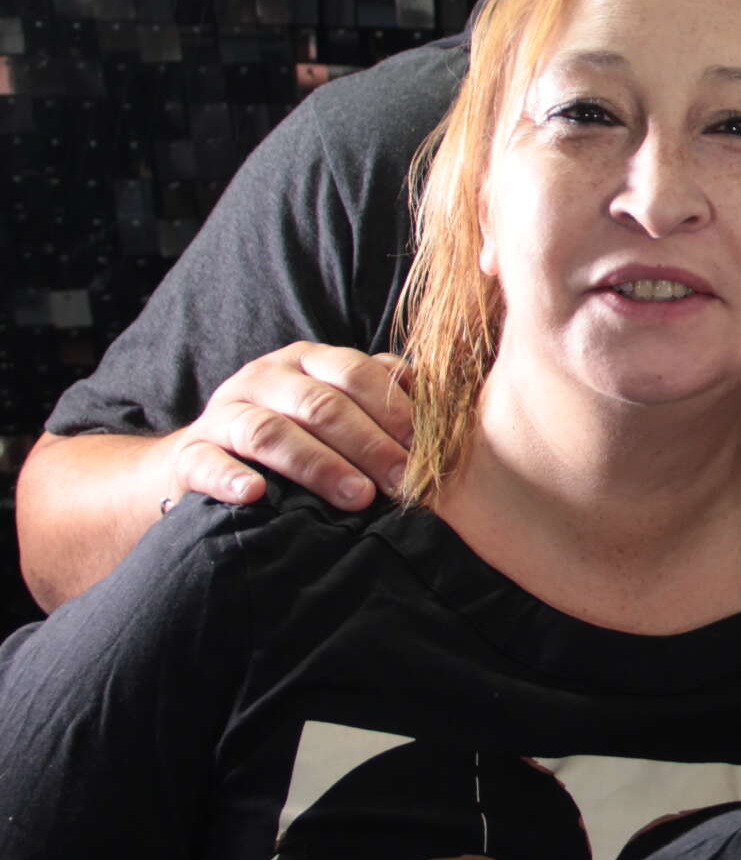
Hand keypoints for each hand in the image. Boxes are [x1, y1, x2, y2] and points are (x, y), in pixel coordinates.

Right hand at [155, 343, 413, 514]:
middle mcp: (264, 378)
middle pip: (320, 405)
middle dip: (368, 445)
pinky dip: (230, 477)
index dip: (393, 410)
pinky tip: (255, 494)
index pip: (354, 373)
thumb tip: (432, 399)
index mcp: (308, 361)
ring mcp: (224, 414)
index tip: (425, 449)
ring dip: (317, 465)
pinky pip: (207, 462)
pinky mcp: (190, 454)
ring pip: (270, 431)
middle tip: (402, 483)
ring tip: (357, 498)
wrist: (208, 462)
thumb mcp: (335, 407)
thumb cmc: (295, 435)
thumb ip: (380, 395)